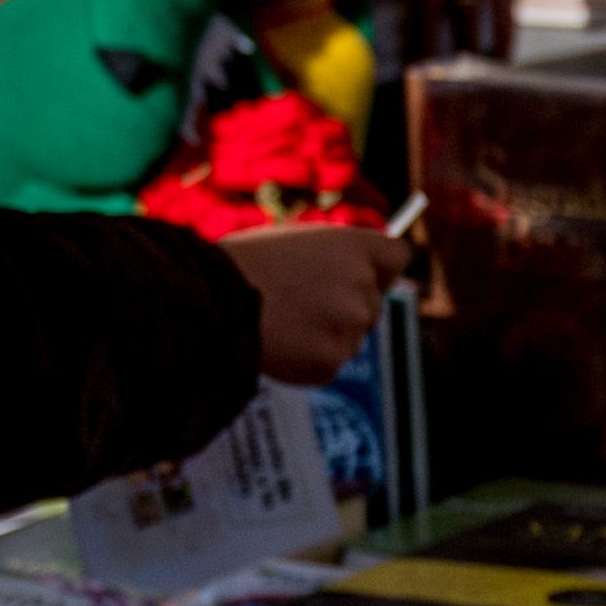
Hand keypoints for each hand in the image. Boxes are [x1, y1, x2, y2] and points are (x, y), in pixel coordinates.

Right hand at [219, 220, 410, 383]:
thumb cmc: (241, 265)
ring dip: (325, 335)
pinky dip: (307, 361)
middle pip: (373, 304)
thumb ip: (334, 257)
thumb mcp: (292, 241)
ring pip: (351, 337)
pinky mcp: (332, 361)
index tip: (368, 277)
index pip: (397, 256)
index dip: (381, 269)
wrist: (208, 300)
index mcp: (352, 246)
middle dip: (345, 308)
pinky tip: (277, 346)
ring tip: (280, 323)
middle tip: (300, 305)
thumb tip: (359, 277)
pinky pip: (328, 364)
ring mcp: (350, 327)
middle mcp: (361, 286)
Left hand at [358, 0, 570, 62]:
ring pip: (464, 25)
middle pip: (425, 17)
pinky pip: (501, 18)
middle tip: (417, 76)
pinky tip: (499, 59)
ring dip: (464, 52)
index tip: (350, 25)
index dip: (365, 5)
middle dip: (422, 50)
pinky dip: (501, 42)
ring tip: (462, 74)